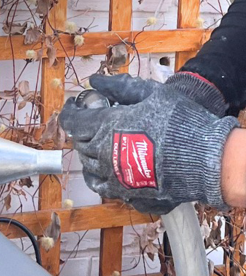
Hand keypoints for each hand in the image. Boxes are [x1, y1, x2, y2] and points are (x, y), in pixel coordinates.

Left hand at [60, 77, 237, 214]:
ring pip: (89, 170)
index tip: (74, 107)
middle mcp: (103, 154)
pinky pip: (106, 188)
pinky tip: (114, 170)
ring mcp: (113, 178)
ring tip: (101, 147)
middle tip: (91, 124)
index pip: (72, 122)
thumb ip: (119, 87)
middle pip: (79, 145)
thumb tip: (95, 80)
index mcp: (105, 128)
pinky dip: (104, 178)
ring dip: (90, 157)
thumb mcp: (151, 94)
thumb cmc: (180, 122)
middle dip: (82, 132)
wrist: (205, 159)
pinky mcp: (127, 194)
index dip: (69, 113)